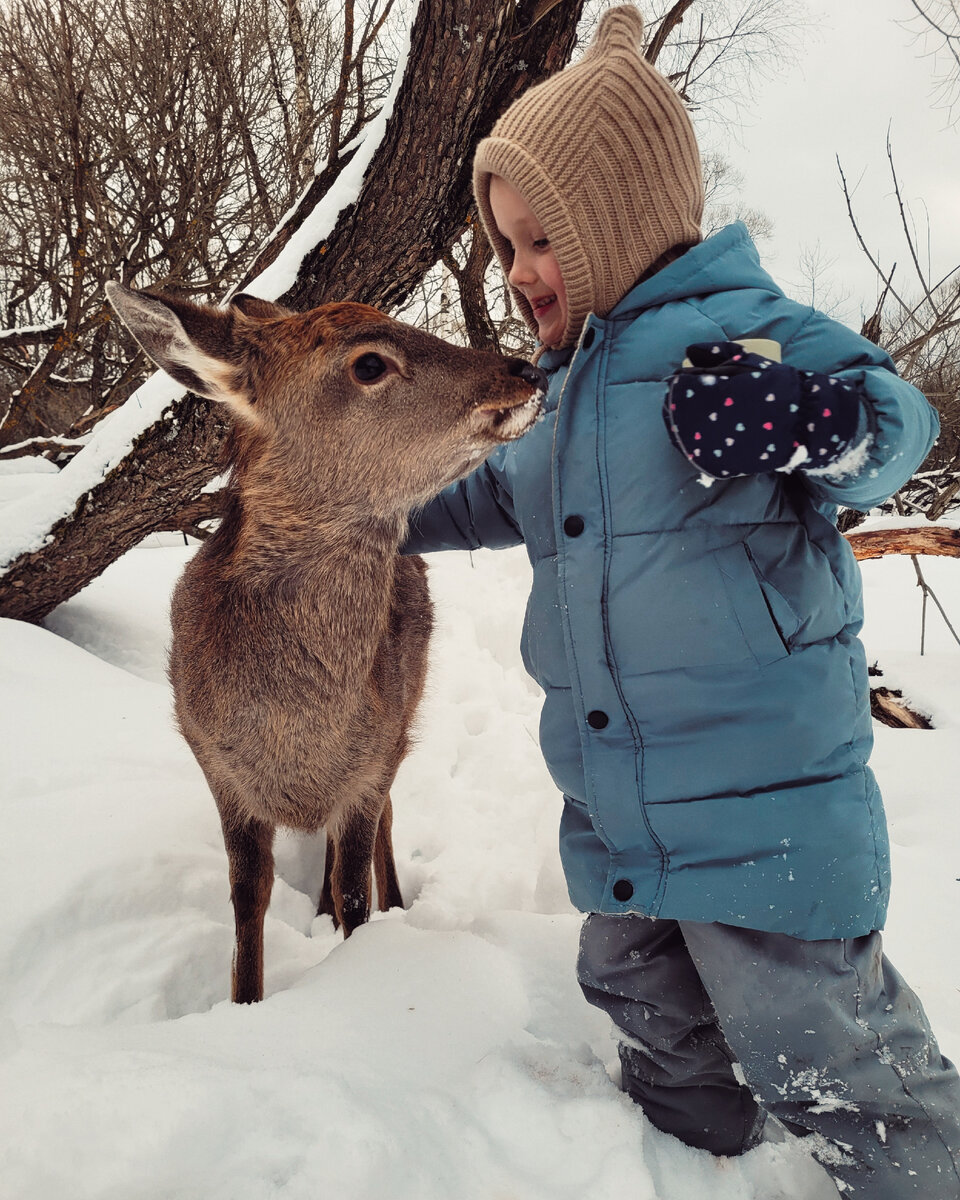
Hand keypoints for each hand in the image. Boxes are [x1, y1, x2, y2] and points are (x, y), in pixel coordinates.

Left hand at [663, 341, 861, 479]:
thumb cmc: (774, 386)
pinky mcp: (713, 466)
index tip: (689, 379)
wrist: (801, 422)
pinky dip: (697, 442)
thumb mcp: (746, 361)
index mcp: (703, 395)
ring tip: (702, 414)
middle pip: (674, 412)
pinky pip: (694, 453)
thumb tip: (690, 351)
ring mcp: (704, 449)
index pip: (677, 388)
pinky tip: (708, 432)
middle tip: (694, 396)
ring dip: (685, 423)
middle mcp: (698, 424)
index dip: (682, 382)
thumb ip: (716, 353)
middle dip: (682, 403)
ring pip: (680, 434)